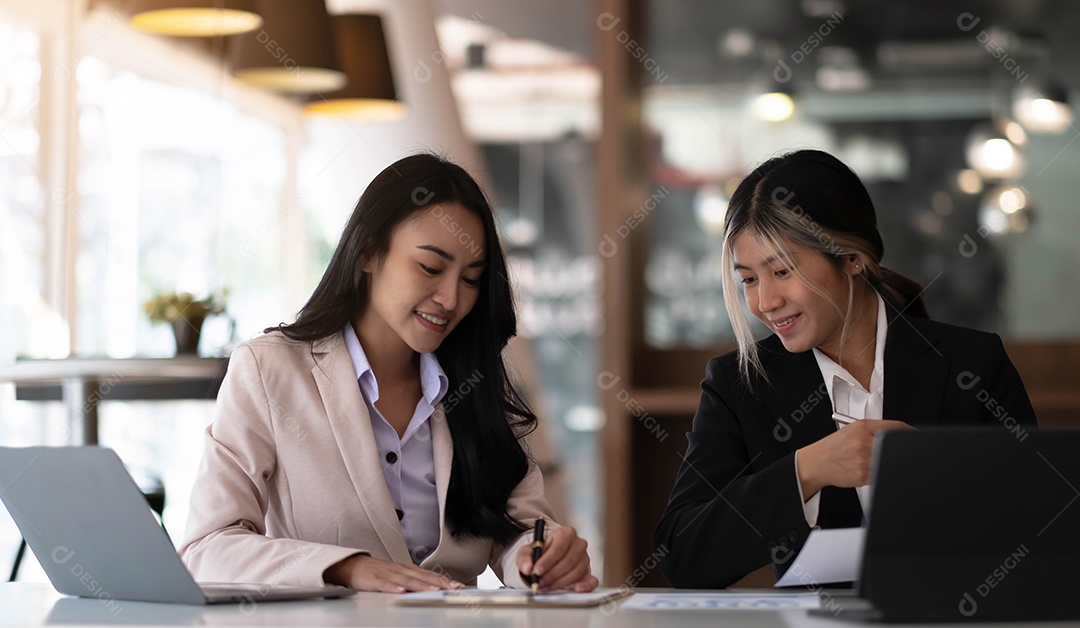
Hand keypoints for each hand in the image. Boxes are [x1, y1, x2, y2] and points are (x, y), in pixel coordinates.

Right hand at [323, 554, 463, 592]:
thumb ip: (413, 579)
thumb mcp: (398, 574)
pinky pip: (385, 584)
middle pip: (422, 576)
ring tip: (433, 589)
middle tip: (452, 588)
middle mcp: (399, 569)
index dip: (443, 579)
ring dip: (421, 584)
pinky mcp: (374, 580)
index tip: (457, 585)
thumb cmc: (377, 572)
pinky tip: (401, 591)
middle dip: (438, 582)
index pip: (428, 574)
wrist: (353, 565)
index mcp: (406, 568)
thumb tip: (432, 586)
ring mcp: (387, 574)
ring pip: (407, 580)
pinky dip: (393, 587)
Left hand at [516, 526, 598, 592]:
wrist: (548, 557)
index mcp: (565, 533)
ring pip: (576, 572)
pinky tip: (576, 589)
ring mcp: (585, 558)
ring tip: (546, 587)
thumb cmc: (541, 552)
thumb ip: (525, 558)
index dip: (548, 561)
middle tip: (540, 582)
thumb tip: (527, 568)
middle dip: (552, 574)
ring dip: (560, 583)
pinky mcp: (588, 572)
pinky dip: (585, 585)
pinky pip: (591, 580)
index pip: (559, 548)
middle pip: (568, 561)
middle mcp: (578, 544)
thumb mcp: (528, 551)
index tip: (537, 570)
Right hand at [797, 419, 914, 495]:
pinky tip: (866, 470)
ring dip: (888, 463)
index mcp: (862, 427)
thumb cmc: (833, 448)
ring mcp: (864, 458)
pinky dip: (878, 473)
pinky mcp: (863, 474)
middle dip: (900, 450)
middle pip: (895, 445)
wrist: (816, 463)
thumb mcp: (851, 430)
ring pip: (889, 461)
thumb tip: (898, 435)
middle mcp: (863, 441)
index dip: (910, 432)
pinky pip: (881, 474)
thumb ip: (873, 430)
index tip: (916, 437)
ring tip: (873, 461)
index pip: (895, 427)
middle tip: (901, 453)